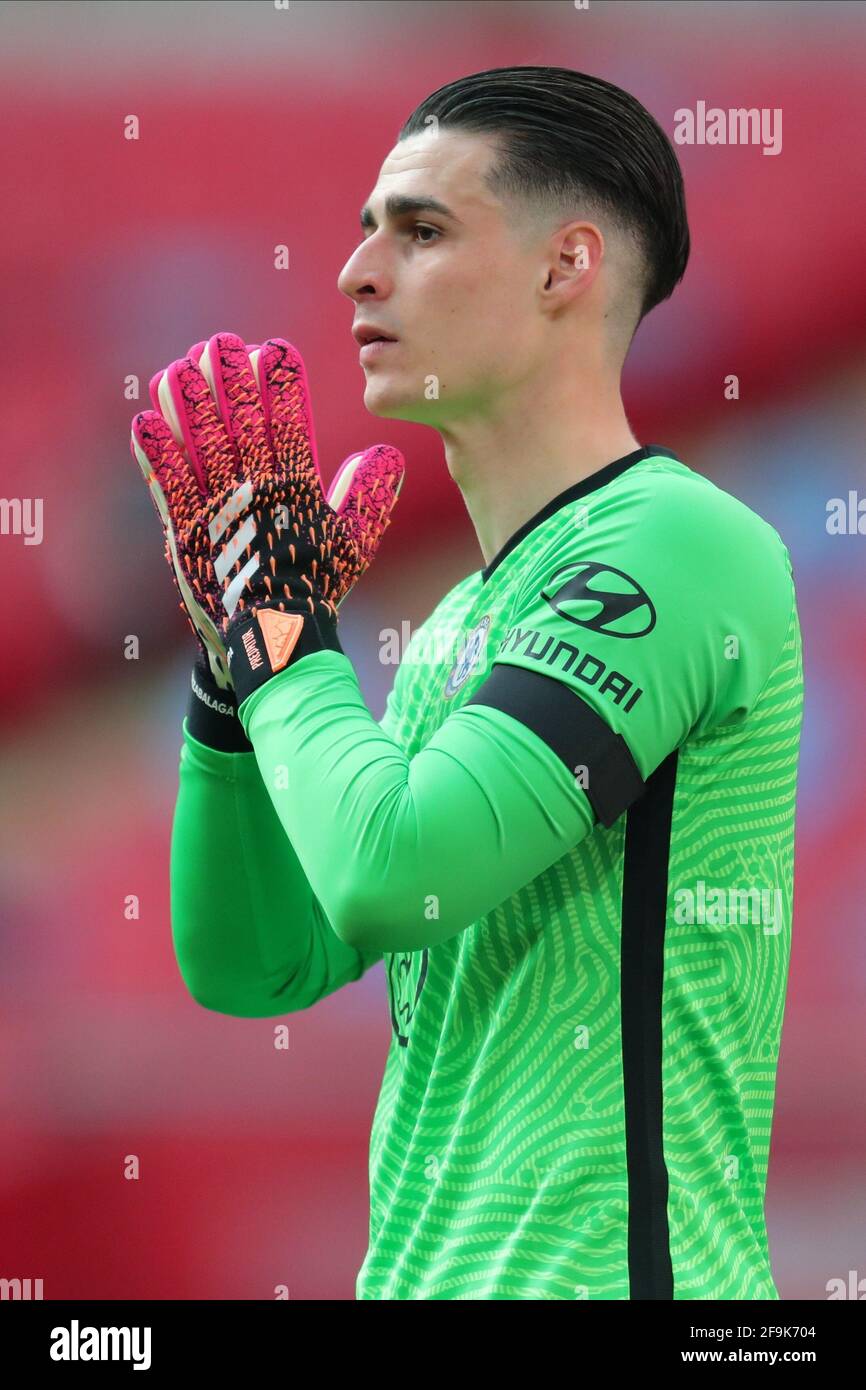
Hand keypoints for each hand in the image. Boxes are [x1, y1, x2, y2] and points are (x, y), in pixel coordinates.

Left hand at [131, 331, 404, 700]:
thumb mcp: (353, 544)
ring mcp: (218, 510)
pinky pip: (167, 484)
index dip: (281, 383)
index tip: (274, 350)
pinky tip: (142, 422)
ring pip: (199, 443)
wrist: (274, 637)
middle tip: (220, 343)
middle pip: (240, 422)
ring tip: (178, 368)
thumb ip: (368, 498)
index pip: (290, 423)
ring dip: (187, 403)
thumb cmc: (315, 587)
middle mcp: (256, 492)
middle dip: (230, 378)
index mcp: (296, 490)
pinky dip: (155, 454)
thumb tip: (388, 457)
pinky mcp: (187, 531)